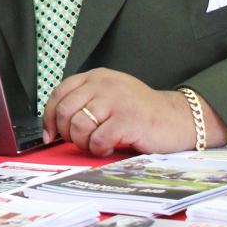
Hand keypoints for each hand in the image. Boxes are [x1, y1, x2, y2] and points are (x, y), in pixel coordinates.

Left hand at [40, 69, 226, 155]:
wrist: (177, 118)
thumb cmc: (141, 112)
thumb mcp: (110, 96)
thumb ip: (86, 101)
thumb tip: (55, 124)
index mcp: (96, 77)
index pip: (59, 93)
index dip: (49, 116)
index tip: (50, 134)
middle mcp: (103, 84)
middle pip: (65, 111)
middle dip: (66, 133)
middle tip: (79, 142)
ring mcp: (115, 100)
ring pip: (79, 126)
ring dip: (83, 142)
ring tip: (96, 144)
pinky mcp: (126, 119)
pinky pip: (97, 139)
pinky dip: (99, 149)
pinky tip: (109, 148)